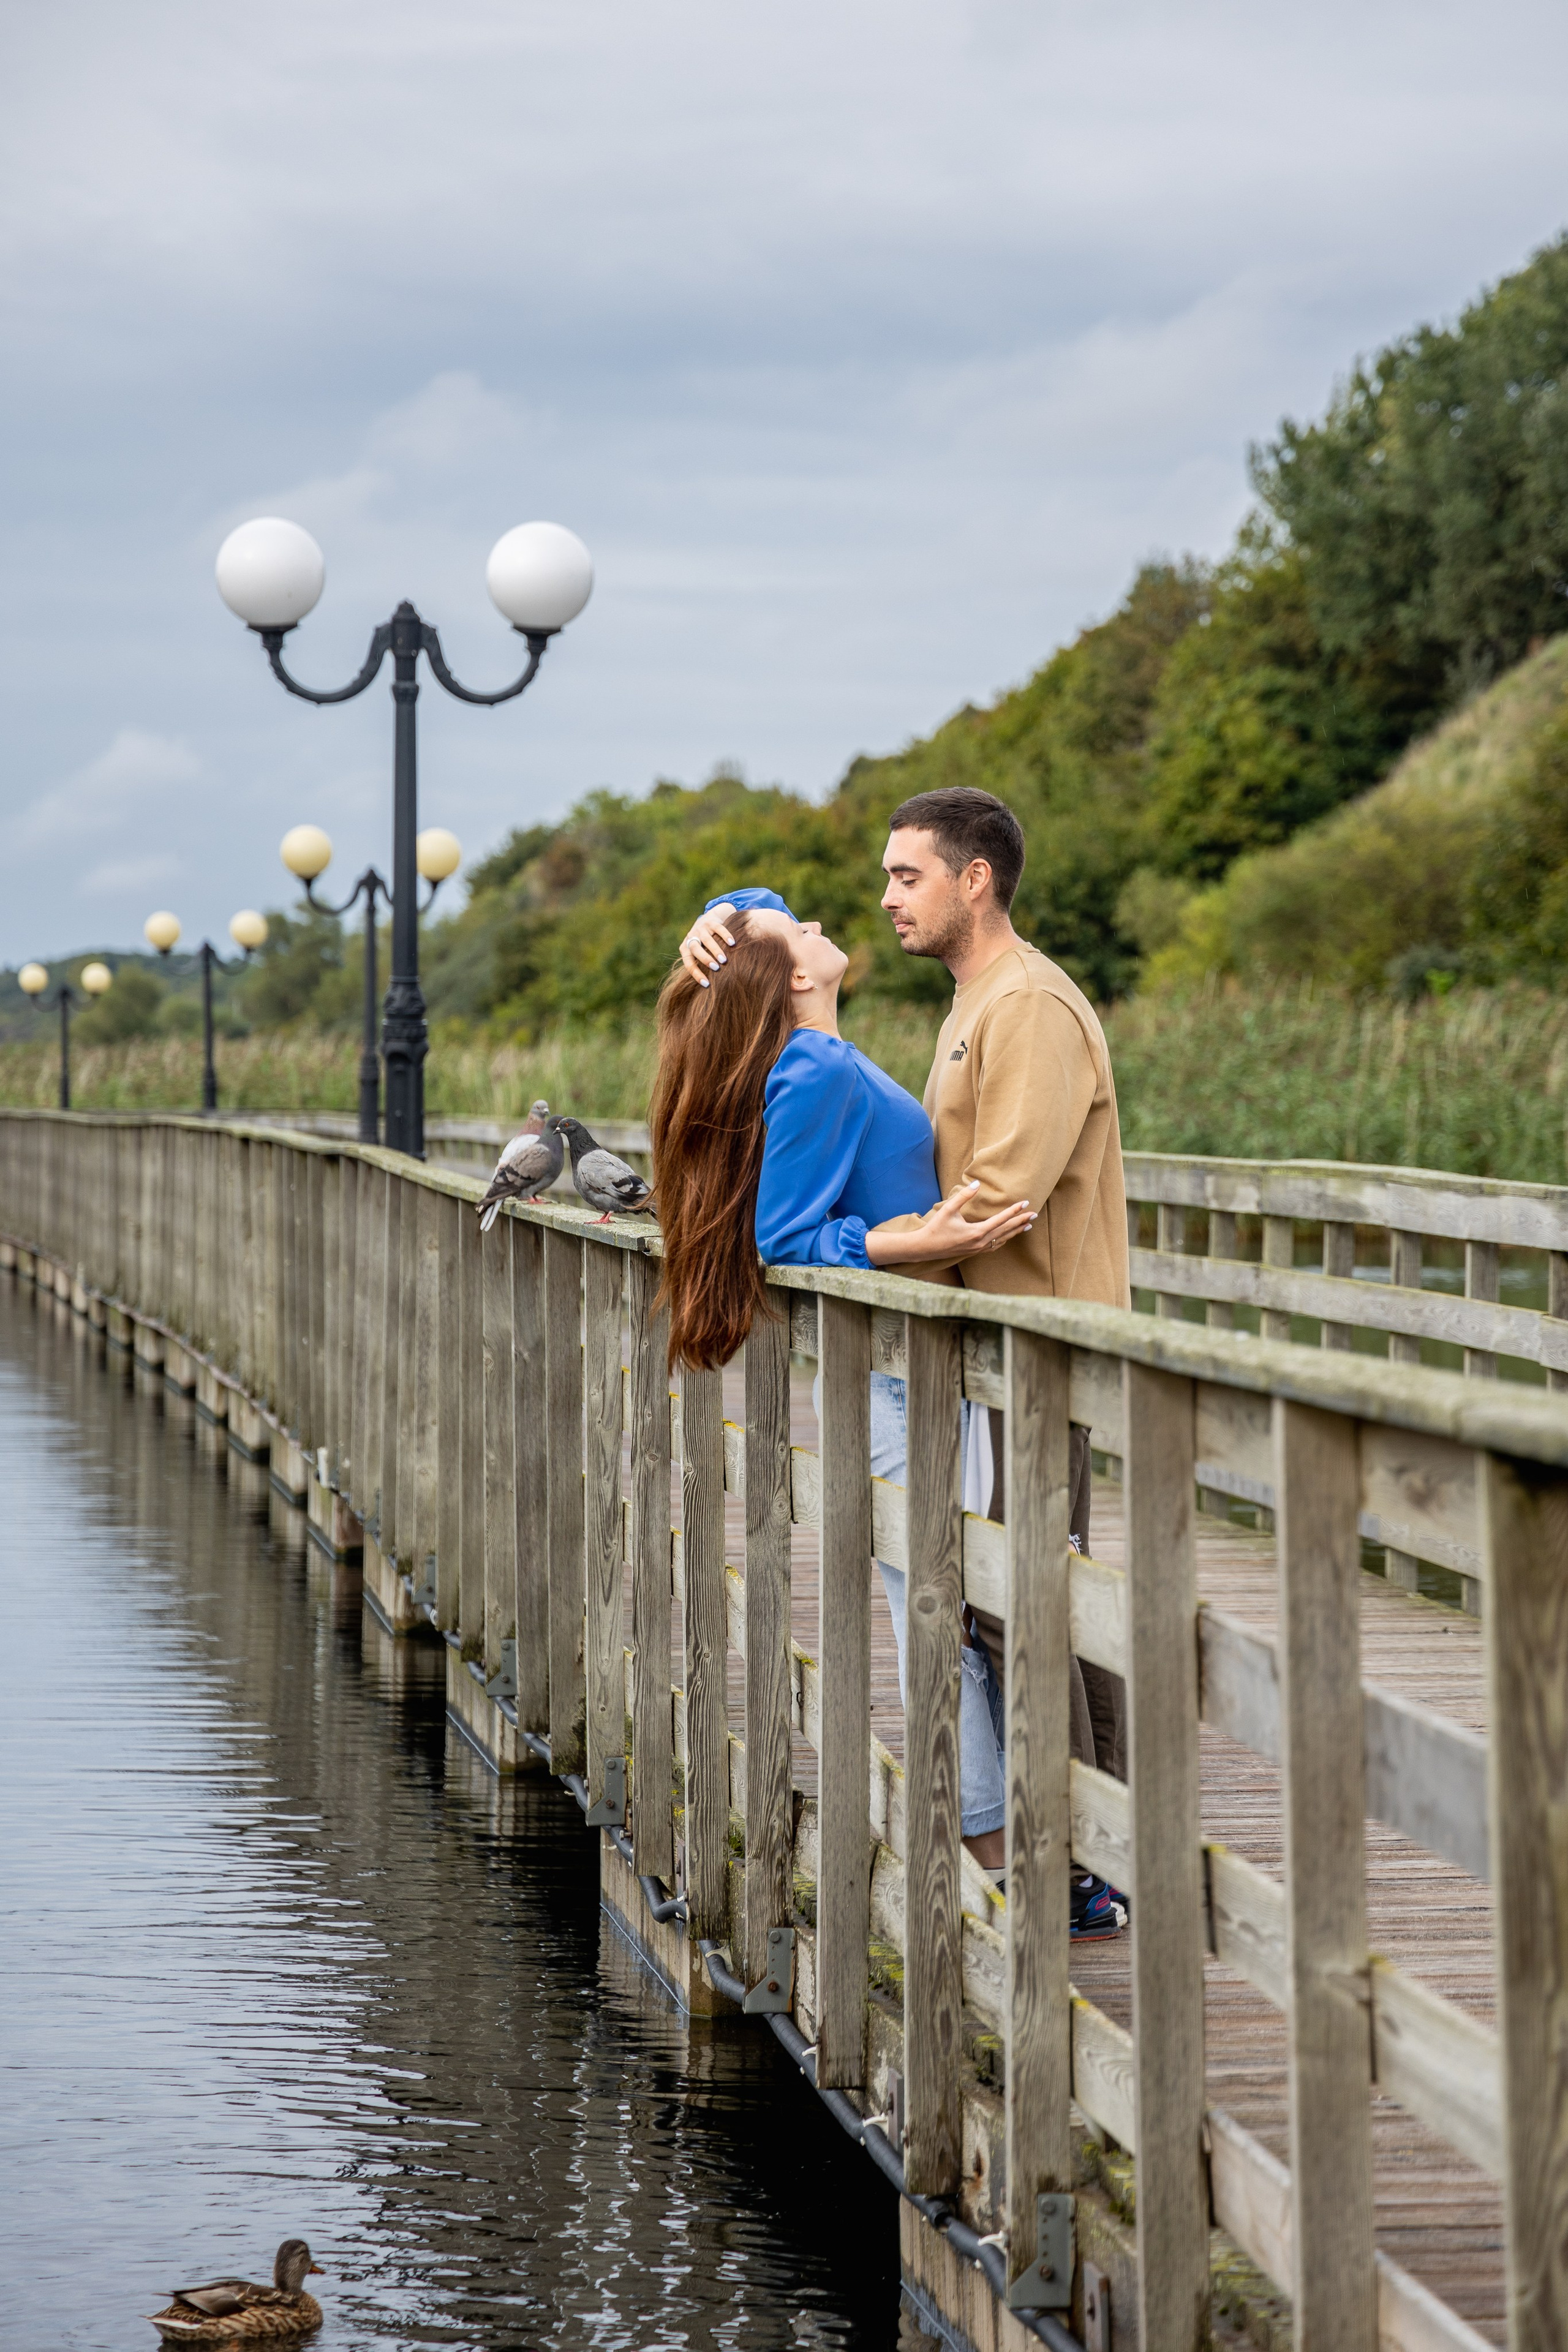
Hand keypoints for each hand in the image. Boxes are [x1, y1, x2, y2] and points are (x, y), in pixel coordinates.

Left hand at [679, 905, 736, 986]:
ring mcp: (701, 929)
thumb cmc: (704, 944)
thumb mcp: (699, 953)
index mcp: (685, 948)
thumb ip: (701, 965)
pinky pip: (718, 929)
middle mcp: (691, 937)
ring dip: (715, 950)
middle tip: (716, 968)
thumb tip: (709, 987)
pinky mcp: (711, 922)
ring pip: (707, 939)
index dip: (696, 974)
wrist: (709, 919)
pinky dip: (726, 936)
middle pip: (695, 949)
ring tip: (724, 960)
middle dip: (705, 959)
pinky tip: (733, 944)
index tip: (707, 984)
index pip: (688, 963)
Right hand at [866, 1182, 1034, 1268]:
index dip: (1014, 1211)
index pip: (1001, 1219)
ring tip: (1028, 1225)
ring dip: (1015, 1231)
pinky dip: (1005, 1239)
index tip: (1025, 1203)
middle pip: (1006, 1230)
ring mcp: (979, 1249)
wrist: (926, 1247)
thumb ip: (963, 1196)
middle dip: (1021, 1222)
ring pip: (1003, 1239)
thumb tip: (976, 1183)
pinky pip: (995, 1246)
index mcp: (977, 1232)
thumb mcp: (948, 1209)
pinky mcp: (975, 1251)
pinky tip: (1009, 1236)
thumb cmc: (936, 1227)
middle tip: (1035, 1214)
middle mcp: (981, 1242)